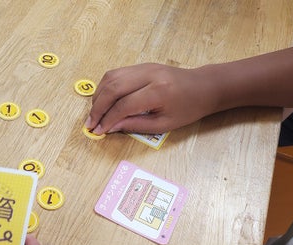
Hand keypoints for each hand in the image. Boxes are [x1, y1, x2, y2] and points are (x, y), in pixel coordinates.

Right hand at [86, 63, 216, 133]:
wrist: (203, 87)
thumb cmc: (187, 108)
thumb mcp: (164, 124)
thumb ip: (135, 125)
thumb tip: (110, 127)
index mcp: (158, 91)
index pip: (123, 105)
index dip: (108, 119)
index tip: (98, 131)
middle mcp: (149, 74)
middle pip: (113, 88)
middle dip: (97, 108)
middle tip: (90, 123)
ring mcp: (143, 67)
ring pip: (110, 78)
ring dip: (98, 96)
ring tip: (94, 113)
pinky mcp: (140, 65)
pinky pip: (115, 74)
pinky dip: (105, 88)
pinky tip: (102, 101)